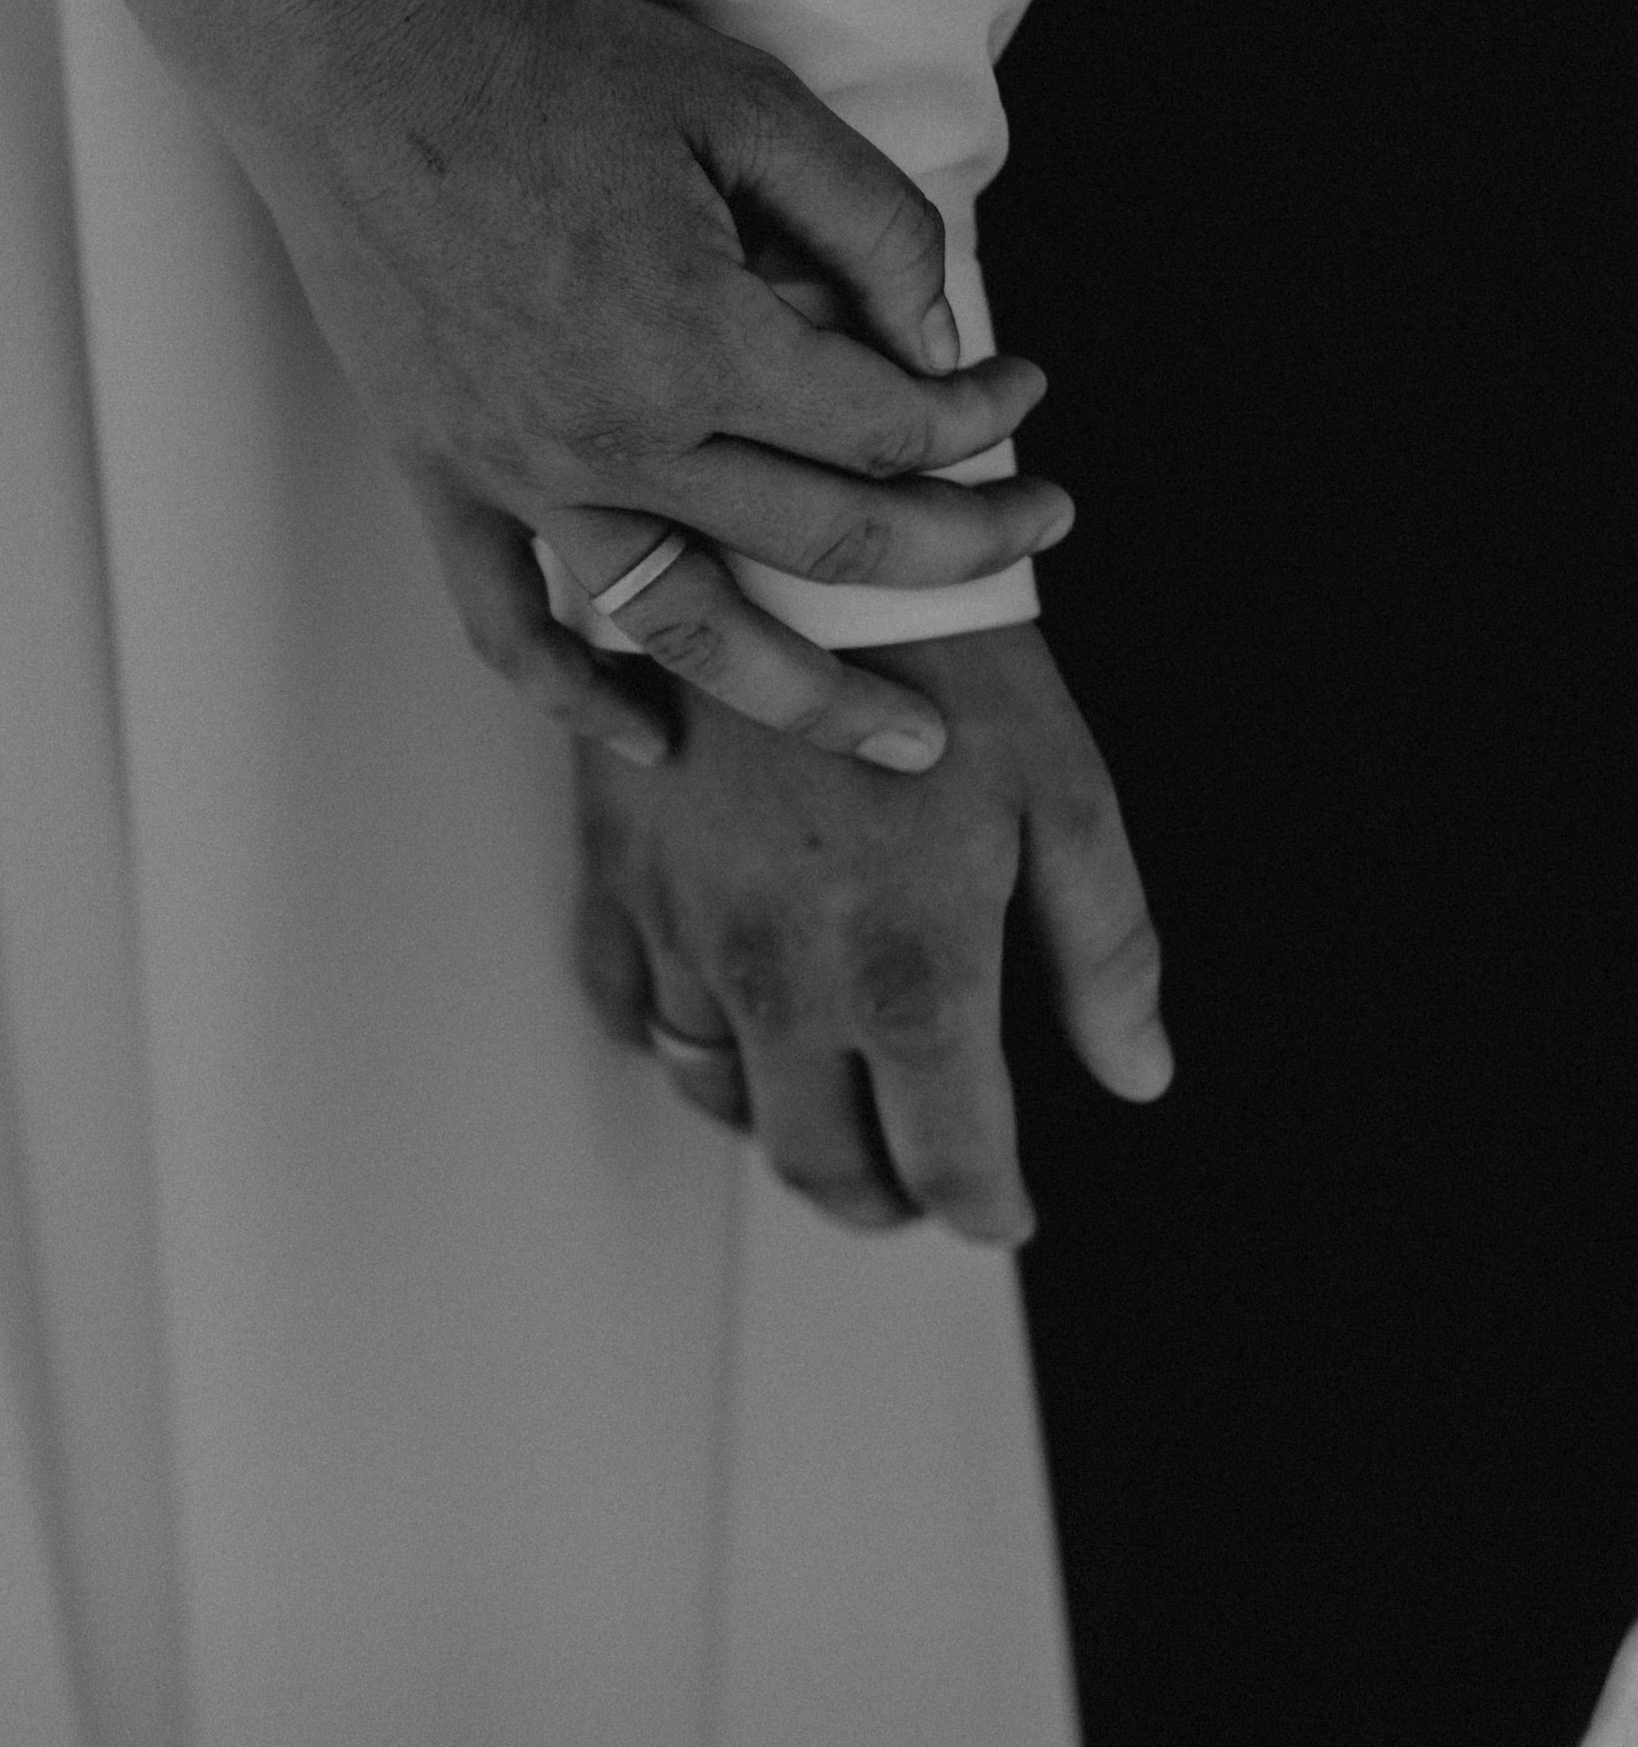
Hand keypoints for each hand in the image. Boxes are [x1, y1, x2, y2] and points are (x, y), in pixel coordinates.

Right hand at [222, 0, 1076, 768]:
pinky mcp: (443, 479)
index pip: (893, 425)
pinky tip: (652, 739)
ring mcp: (522, 477)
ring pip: (689, 630)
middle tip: (1043, 531)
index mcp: (702, 344)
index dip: (987, 413)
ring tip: (900, 741)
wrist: (350, 61)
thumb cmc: (545, 63)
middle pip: (831, 541)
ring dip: (809, 700)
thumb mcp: (746, 105)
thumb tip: (943, 338)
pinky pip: (507, 627)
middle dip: (965, 547)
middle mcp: (618, 442)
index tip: (1023, 384)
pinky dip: (578, 700)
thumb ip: (867, 224)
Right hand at [570, 622, 1172, 1244]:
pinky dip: (684, 1046)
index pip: (949, 1160)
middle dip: (881, 1199)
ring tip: (834, 1106)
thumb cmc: (951, 661)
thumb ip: (1106, 952)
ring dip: (783, 1125)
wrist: (792, 547)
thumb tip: (1139, 1076)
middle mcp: (784, 976)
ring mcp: (687, 932)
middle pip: (822, 1163)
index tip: (1001, 1212)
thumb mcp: (1068, 796)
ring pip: (723, 1098)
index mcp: (913, 970)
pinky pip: (634, 1015)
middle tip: (918, 1190)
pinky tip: (730, 1026)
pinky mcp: (620, 879)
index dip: (985, 1209)